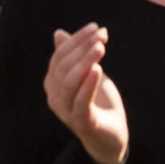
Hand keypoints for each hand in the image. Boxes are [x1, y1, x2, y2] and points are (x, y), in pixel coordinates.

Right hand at [43, 23, 128, 163]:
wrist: (111, 136)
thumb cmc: (98, 102)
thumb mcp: (88, 74)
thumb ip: (74, 56)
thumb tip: (58, 33)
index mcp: (53, 84)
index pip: (59, 56)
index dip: (76, 40)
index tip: (96, 27)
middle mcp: (54, 97)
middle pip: (63, 67)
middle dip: (82, 47)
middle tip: (101, 35)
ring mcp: (66, 111)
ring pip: (69, 82)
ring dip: (85, 61)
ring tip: (101, 48)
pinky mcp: (82, 123)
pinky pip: (81, 101)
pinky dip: (88, 84)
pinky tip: (98, 69)